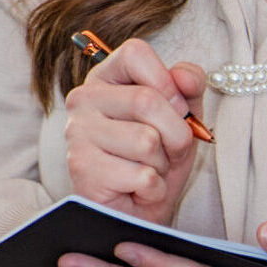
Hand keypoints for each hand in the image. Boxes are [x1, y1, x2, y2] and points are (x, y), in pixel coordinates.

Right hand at [65, 38, 207, 223]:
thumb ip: (188, 88)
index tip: (174, 107)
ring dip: (162, 165)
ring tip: (147, 171)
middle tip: (166, 152)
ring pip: (147, 140)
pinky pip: (143, 176)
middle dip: (176, 134)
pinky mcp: (83, 169)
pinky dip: (153, 190)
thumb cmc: (156, 161)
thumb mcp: (181, 118)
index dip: (166, 81)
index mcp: (105, 79)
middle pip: (148, 100)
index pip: (135, 52)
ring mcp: (78, 133)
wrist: (138, 213)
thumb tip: (185, 76)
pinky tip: (136, 191)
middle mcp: (83, 99)